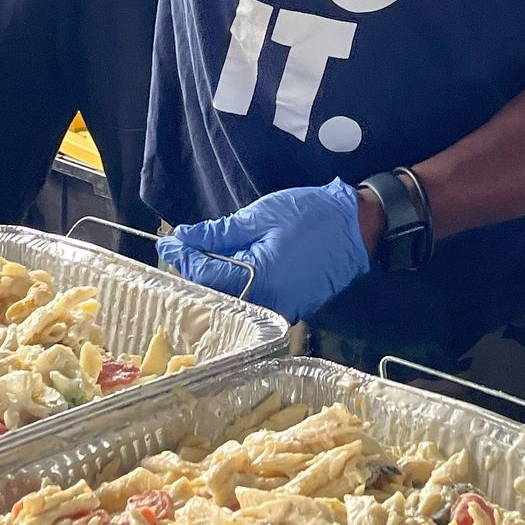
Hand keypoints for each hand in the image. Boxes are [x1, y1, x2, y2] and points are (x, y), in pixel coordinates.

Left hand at [158, 180, 370, 324]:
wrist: (357, 226)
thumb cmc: (312, 216)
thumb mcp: (261, 216)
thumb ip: (221, 232)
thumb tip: (187, 237)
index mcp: (259, 280)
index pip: (206, 272)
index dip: (183, 256)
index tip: (166, 241)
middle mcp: (269, 303)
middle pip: (216, 291)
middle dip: (194, 268)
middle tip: (178, 245)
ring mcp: (282, 308)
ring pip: (234, 297)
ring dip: (213, 276)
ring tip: (198, 252)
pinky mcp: (291, 306)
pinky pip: (254, 298)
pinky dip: (236, 282)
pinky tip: (228, 263)